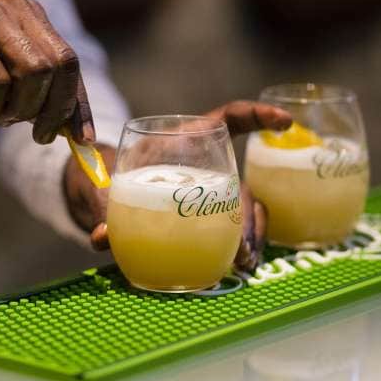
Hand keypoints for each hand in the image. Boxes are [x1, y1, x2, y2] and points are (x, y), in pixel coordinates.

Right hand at [0, 0, 93, 143]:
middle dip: (55, 110)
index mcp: (30, 16)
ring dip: (19, 109)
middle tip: (41, 136)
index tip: (83, 139)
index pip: (70, 62)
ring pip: (34, 73)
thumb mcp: (3, 85)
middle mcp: (15, 8)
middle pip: (60, 66)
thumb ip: (37, 97)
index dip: (79, 104)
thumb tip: (74, 131)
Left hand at [64, 101, 291, 270]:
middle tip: (245, 245)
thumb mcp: (99, 186)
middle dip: (249, 210)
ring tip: (245, 260)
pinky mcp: (201, 218)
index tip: (286, 121)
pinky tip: (239, 264)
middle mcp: (201, 165)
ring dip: (251, 233)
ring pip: (241, 207)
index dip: (258, 116)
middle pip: (239, 179)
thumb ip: (101, 207)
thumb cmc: (100, 176)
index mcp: (181, 141)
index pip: (229, 119)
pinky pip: (230, 228)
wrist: (94, 195)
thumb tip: (102, 237)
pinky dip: (240, 245)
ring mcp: (204, 192)